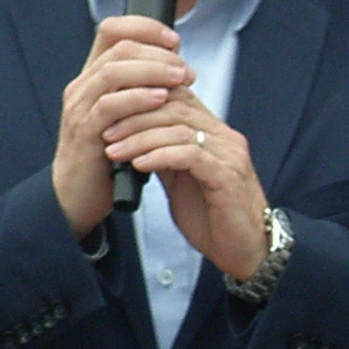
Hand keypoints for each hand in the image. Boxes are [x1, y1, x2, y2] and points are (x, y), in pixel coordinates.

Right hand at [53, 15, 194, 238]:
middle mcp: (82, 87)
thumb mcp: (123, 116)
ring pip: (113, 71)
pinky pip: (109, 106)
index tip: (174, 41)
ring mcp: (80, 108)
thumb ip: (140, 89)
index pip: (112, 30)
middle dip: (157, 52)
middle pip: (117, 47)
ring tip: (180, 79)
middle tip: (185, 68)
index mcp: (92, 77)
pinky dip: (137, 98)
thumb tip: (176, 65)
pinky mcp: (84, 133)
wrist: (76, 196)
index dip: (145, 27)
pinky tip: (160, 99)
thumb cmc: (106, 155)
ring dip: (152, 71)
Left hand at [99, 92, 272, 280]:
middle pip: (176, 107)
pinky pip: (191, 155)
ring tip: (113, 150)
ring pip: (180, 129)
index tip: (109, 114)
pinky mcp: (228, 176)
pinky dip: (160, 156)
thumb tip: (131, 137)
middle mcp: (224, 137)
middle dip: (134, 117)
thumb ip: (162, 155)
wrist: (243, 251)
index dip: (141, 100)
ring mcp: (229, 155)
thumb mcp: (179, 179)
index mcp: (212, 133)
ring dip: (140, 138)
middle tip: (105, 131)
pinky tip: (138, 164)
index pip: (177, 97)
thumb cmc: (211, 217)